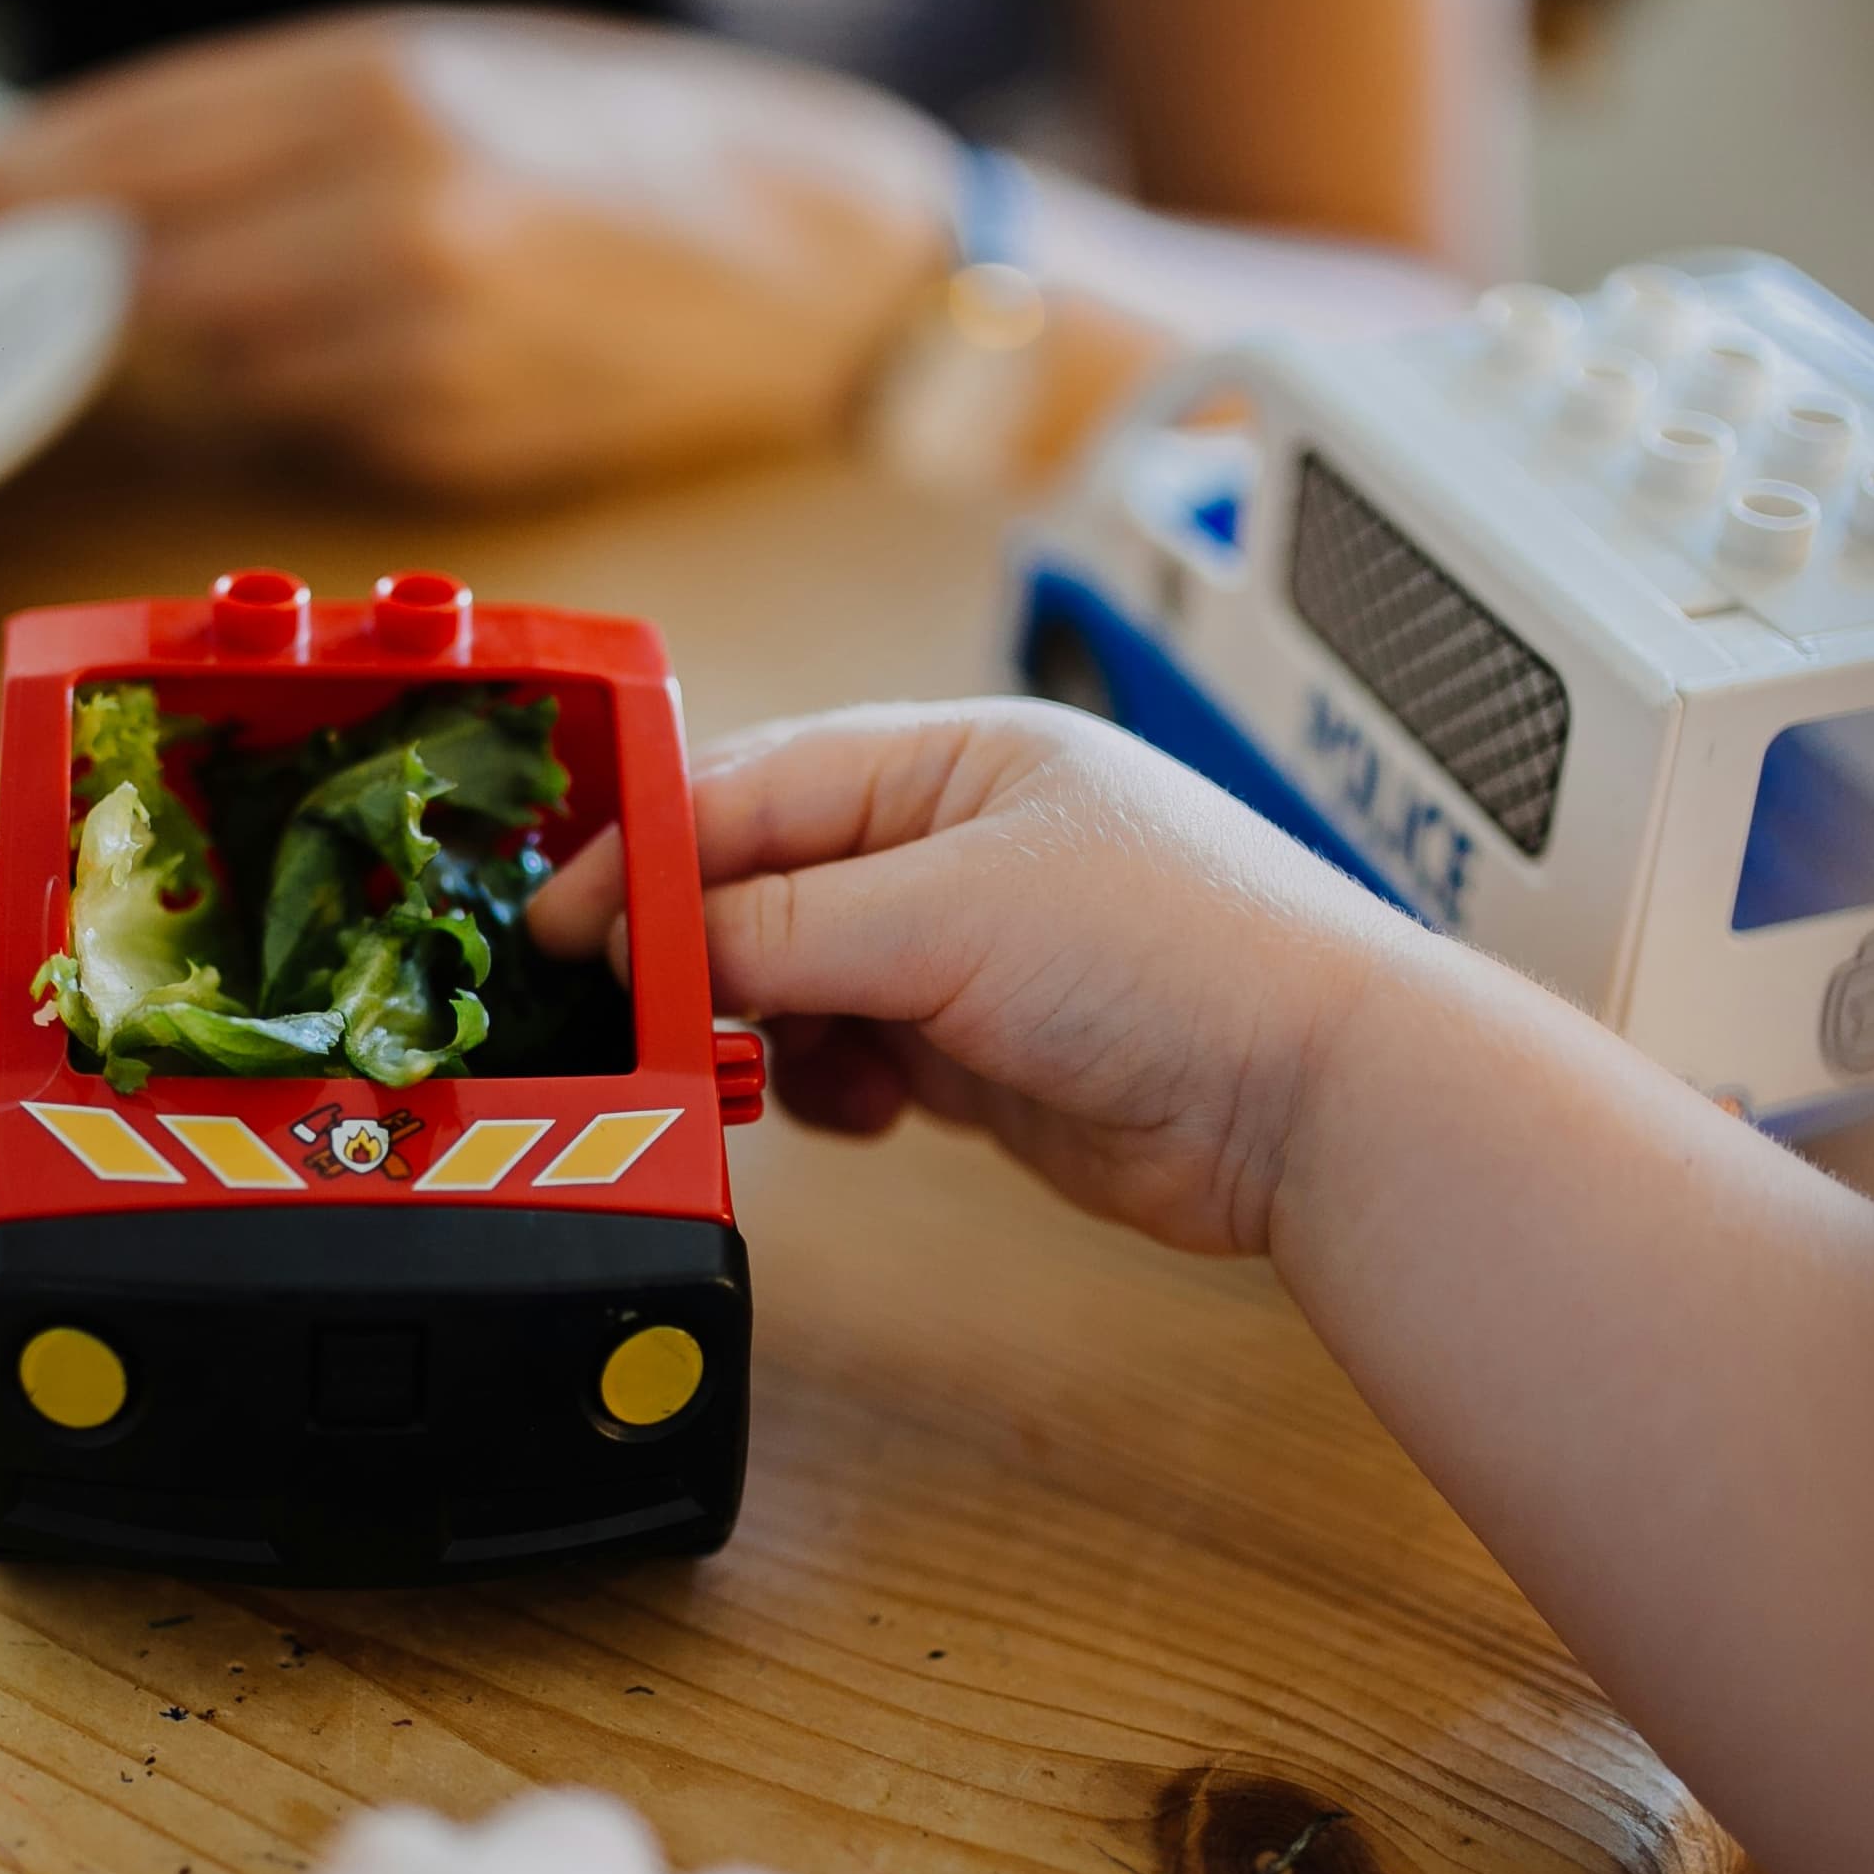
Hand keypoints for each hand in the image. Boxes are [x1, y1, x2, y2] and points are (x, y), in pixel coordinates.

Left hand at [0, 10, 951, 495]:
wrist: (841, 275)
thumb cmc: (662, 141)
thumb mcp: (479, 64)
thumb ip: (299, 122)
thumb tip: (125, 193)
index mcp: (386, 84)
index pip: (129, 144)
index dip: (3, 192)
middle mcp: (390, 212)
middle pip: (151, 274)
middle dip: (105, 278)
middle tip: (65, 277)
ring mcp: (422, 344)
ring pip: (222, 366)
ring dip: (219, 344)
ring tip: (302, 299)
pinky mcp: (452, 447)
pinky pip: (313, 426)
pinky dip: (314, 395)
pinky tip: (394, 353)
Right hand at [527, 698, 1432, 1254]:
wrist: (1316, 1099)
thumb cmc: (1179, 955)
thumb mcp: (951, 915)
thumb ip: (779, 926)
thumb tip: (645, 941)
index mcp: (953, 758)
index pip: (754, 784)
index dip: (647, 847)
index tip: (558, 918)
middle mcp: (953, 844)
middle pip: (761, 885)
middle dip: (694, 951)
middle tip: (625, 1015)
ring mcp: (965, 952)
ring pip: (795, 982)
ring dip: (759, 1034)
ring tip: (755, 1076)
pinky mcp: (978, 1054)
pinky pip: (849, 1061)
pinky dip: (825, 1090)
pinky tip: (848, 1115)